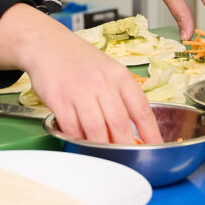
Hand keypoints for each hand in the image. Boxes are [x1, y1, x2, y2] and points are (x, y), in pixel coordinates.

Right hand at [0, 4, 161, 143]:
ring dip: (102, 148)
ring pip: (95, 129)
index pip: (141, 109)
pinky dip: (78, 139)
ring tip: (106, 156)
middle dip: (126, 147)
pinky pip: (71, 127)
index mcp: (119, 76)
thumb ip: (120, 97)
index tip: (156, 149)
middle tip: (130, 160)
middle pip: (119, 123)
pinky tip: (81, 142)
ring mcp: (79, 90)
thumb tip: (133, 131)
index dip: (151, 133)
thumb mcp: (108, 71)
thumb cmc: (81, 61)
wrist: (48, 44)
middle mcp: (101, 82)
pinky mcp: (58, 98)